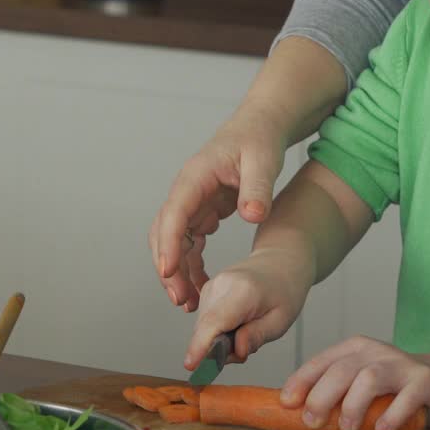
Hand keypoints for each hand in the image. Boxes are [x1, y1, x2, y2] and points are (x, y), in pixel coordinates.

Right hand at [150, 105, 288, 312]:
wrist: (261, 127)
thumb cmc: (260, 139)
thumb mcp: (264, 161)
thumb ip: (258, 188)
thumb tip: (252, 216)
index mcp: (195, 177)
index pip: (174, 213)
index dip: (169, 244)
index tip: (169, 272)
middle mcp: (187, 191)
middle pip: (165, 233)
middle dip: (168, 267)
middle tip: (181, 300)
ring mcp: (192, 202)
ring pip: (173, 242)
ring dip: (177, 272)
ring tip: (188, 303)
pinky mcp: (202, 210)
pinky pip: (189, 243)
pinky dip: (191, 265)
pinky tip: (201, 287)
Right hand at [184, 249, 309, 369]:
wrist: (280, 263)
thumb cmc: (284, 292)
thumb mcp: (281, 321)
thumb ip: (257, 336)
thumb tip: (236, 352)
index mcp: (243, 292)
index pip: (214, 322)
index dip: (200, 346)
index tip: (190, 365)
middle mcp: (221, 286)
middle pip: (205, 329)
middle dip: (219, 350)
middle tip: (247, 346)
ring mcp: (211, 286)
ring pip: (203, 327)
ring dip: (219, 340)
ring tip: (246, 330)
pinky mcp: (206, 290)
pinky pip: (205, 321)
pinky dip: (217, 330)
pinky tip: (237, 323)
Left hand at [280, 335, 429, 429]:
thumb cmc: (392, 389)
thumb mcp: (360, 383)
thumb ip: (335, 392)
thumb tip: (295, 412)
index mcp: (356, 349)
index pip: (322, 361)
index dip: (301, 381)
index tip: (287, 403)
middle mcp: (377, 352)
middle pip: (342, 370)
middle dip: (321, 396)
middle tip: (312, 421)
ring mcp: (403, 364)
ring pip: (370, 378)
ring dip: (354, 404)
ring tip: (347, 427)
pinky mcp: (426, 381)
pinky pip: (407, 396)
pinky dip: (391, 415)